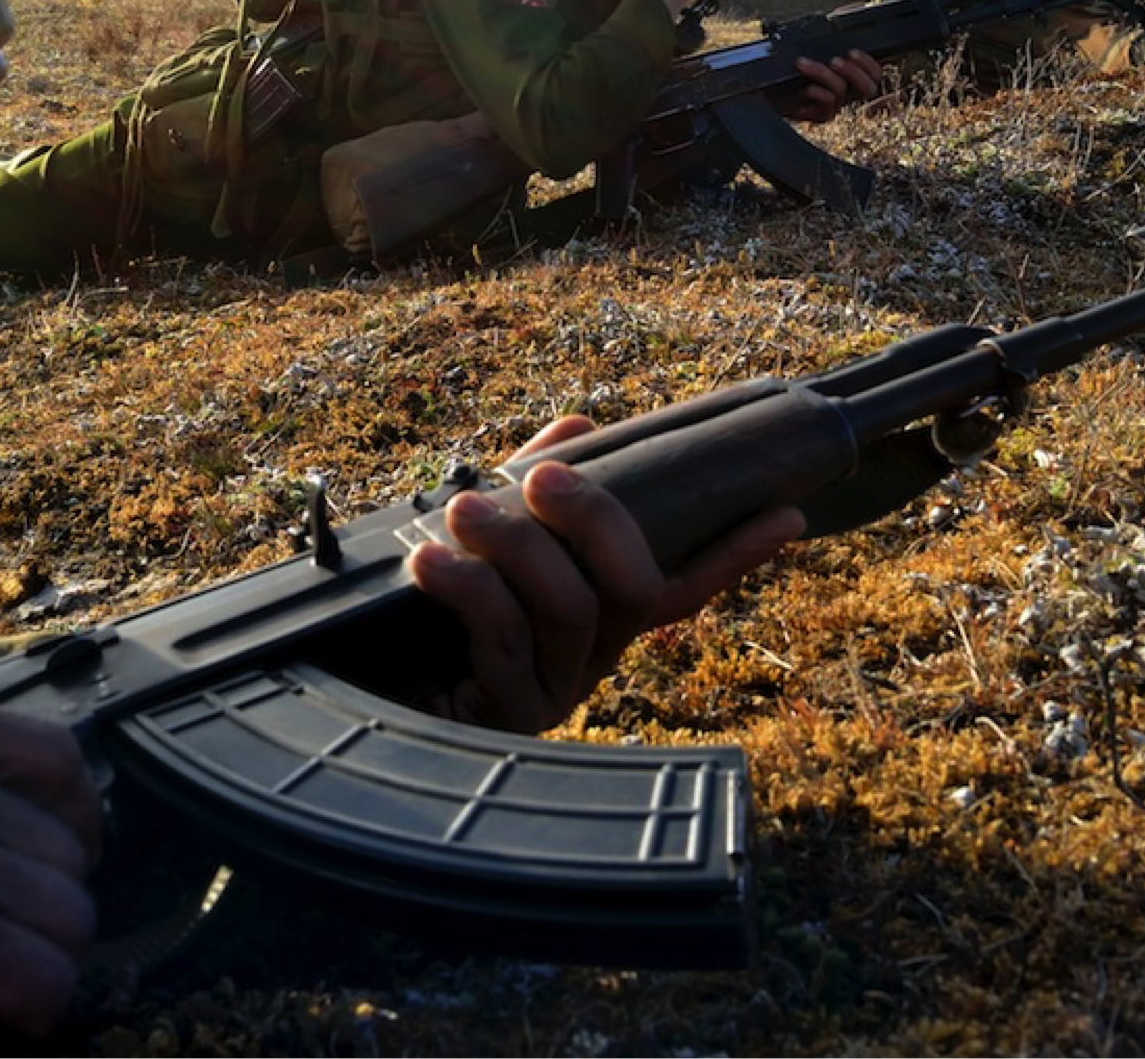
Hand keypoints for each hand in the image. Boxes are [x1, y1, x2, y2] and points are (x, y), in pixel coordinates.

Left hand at [408, 417, 802, 733]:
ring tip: (464, 510)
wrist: (358, 686)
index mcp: (596, 615)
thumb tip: (581, 428)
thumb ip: (530, 489)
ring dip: (517, 547)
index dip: (736, 552)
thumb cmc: (422, 608)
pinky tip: (429, 562)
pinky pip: (502, 638)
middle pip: (636, 585)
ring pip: (569, 607)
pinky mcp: (501, 716)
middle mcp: (590, 656)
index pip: (684, 583)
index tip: (786, 514)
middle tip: (543, 477)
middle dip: (597, 521)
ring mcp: (552, 690)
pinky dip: (468, 587)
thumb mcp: (482, 538)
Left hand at [780, 48, 884, 124]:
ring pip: (841, 90)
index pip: (875, 74)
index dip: (868, 64)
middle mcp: (849, 93)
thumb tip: (833, 35)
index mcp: (852, 77)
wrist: (776, 93)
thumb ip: (828, 50)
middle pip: (868, 87)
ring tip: (803, 64)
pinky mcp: (823, 116)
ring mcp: (837, 105)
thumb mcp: (814, 55)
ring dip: (822, 73)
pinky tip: (805, 89)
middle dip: (853, 72)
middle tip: (835, 61)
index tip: (852, 52)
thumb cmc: (795, 73)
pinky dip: (817, 94)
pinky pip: (827, 105)